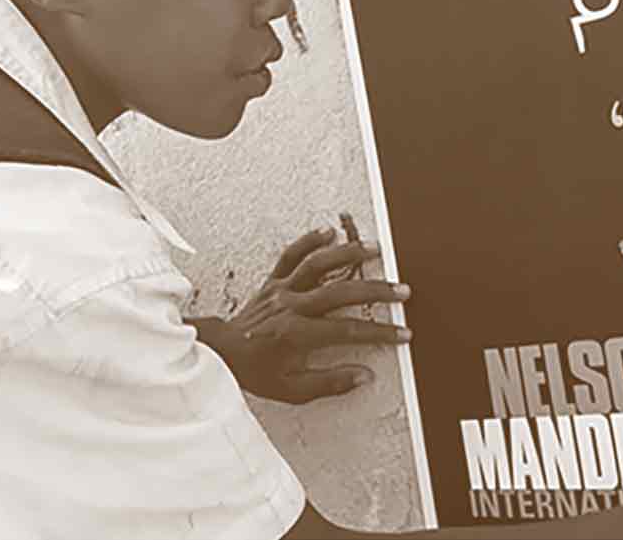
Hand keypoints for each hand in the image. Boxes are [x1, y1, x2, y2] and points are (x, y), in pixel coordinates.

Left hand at [199, 227, 411, 403]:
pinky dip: (309, 241)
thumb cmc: (256, 371)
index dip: (379, 333)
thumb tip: (365, 376)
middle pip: (339, 292)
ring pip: (317, 265)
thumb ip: (330, 383)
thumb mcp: (292, 390)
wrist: (220, 352)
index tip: (402, 334)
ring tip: (374, 248)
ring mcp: (281, 290)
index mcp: (296, 335)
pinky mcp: (273, 280)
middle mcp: (290, 307)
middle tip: (402, 290)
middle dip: (375, 290)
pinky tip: (329, 231)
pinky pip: (290, 256)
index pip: (347, 331)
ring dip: (346, 254)